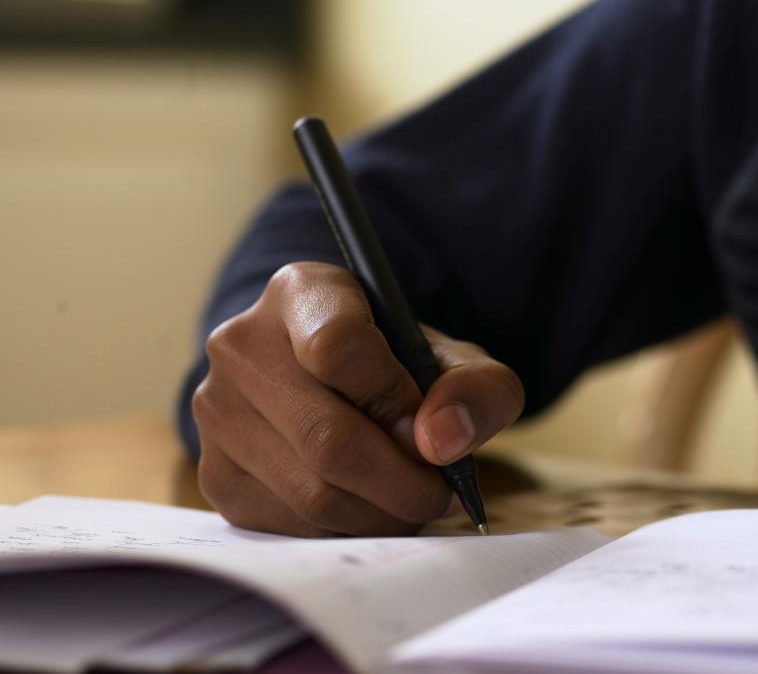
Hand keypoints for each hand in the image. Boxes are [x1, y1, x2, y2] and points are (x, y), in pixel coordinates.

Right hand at [191, 262, 524, 536]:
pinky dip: (345, 531)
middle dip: (402, 481)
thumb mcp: (458, 361)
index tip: (429, 426)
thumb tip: (442, 441)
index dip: (395, 398)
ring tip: (413, 502)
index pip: (337, 344)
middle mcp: (241, 344)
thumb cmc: (401, 367)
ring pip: (311, 493)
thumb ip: (477, 388)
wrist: (336, 383)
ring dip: (380, 515)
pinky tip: (372, 510)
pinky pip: (289, 526)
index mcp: (302, 292)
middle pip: (328, 437)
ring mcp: (217, 410)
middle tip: (439, 492)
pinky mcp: (214, 472)